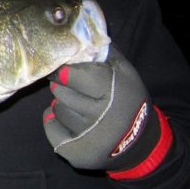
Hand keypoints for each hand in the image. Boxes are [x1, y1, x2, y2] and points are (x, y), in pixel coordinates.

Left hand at [43, 45, 169, 175]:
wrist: (139, 143)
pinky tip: (68, 121)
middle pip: (60, 92)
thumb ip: (102, 54)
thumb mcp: (125, 73)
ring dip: (62, 105)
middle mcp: (100, 117)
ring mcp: (86, 138)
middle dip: (64, 88)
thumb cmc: (128, 101)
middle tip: (75, 90)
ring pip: (56, 109)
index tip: (66, 71)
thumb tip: (78, 34)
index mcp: (112, 92)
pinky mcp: (75, 154)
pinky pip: (51, 129)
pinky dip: (54, 122)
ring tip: (79, 107)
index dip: (66, 72)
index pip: (70, 75)